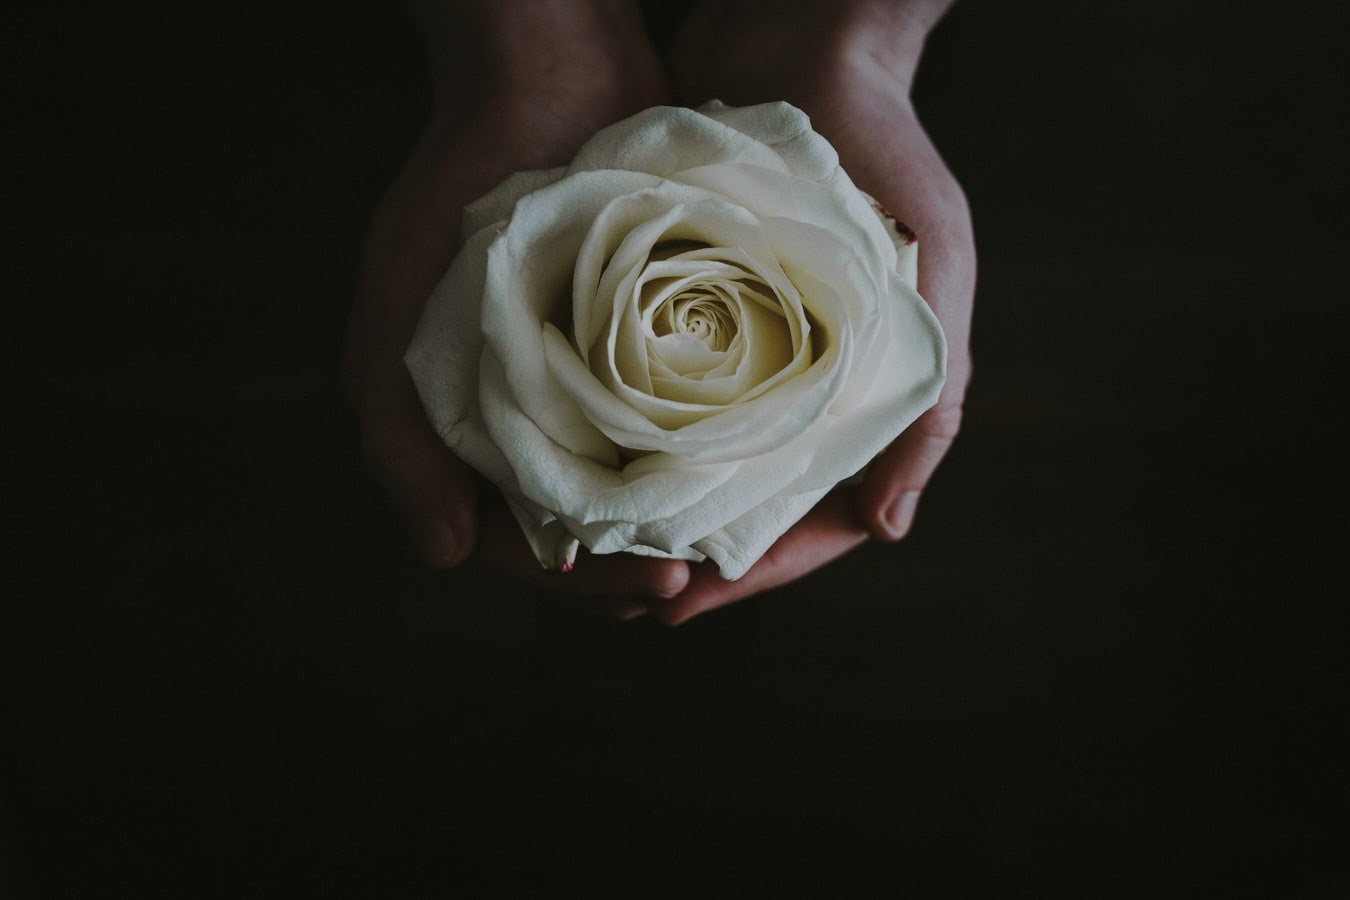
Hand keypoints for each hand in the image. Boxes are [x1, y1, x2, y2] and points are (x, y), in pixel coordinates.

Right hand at [345, 1, 690, 601]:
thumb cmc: (458, 191)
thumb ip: (402, 440)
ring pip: (629, 488)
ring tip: (723, 557)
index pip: (511, 537)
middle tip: (692, 588)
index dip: (574, 582)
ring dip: (669, 531)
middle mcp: (525, 410)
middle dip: (632, 566)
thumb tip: (443, 559)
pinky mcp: (644, 340)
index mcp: (464, 420)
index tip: (646, 592)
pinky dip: (696, 463)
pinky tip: (740, 486)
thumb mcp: (399, 314)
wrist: (545, 73)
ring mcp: (585, 377)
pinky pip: (670, 424)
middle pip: (580, 526)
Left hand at [651, 0, 974, 624]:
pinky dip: (624, 440)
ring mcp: (745, 352)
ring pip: (698, 465)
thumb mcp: (934, 267)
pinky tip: (577, 468)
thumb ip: (928, 398)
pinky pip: (655, 396)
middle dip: (691, 557)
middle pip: (749, 505)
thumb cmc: (883, 151)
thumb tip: (890, 530)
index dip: (756, 572)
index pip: (819, 516)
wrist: (804, 34)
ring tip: (591, 555)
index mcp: (867, 394)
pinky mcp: (687, 309)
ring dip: (651, 515)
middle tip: (625, 598)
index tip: (683, 604)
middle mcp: (803, 386)